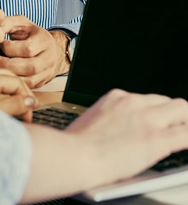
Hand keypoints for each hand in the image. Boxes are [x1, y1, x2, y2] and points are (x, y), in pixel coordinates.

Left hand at [0, 15, 67, 87]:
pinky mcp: (42, 81)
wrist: (44, 46)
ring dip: (11, 75)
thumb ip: (5, 21)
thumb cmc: (28, 33)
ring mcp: (48, 71)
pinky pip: (29, 86)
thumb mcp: (18, 22)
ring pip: (30, 79)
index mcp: (44, 39)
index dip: (10, 48)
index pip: (28, 49)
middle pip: (31, 67)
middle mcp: (49, 56)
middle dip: (8, 64)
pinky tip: (5, 75)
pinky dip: (15, 82)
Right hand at [21, 90, 187, 202]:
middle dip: (173, 114)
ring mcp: (147, 119)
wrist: (76, 156)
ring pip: (182, 108)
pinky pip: (187, 134)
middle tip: (174, 129)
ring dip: (184, 121)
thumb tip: (121, 130)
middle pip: (168, 100)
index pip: (147, 99)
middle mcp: (133, 102)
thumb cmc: (77, 146)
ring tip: (182, 133)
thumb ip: (112, 118)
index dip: (156, 112)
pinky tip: (186, 144)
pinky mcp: (158, 139)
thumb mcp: (94, 120)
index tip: (157, 122)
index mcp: (116, 97)